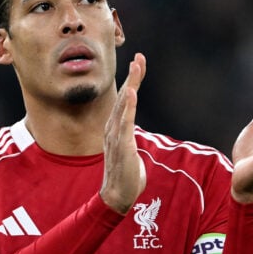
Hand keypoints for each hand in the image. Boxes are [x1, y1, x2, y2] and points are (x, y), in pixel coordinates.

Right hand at [100, 53, 146, 213]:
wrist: (118, 196)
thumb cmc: (126, 176)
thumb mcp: (130, 151)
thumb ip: (130, 140)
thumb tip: (133, 136)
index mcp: (116, 128)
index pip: (125, 100)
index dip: (132, 81)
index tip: (138, 63)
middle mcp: (113, 128)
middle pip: (123, 97)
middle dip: (132, 76)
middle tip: (139, 57)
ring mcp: (116, 136)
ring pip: (124, 105)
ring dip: (130, 84)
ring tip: (136, 66)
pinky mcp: (123, 145)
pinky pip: (125, 122)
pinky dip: (128, 106)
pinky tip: (131, 92)